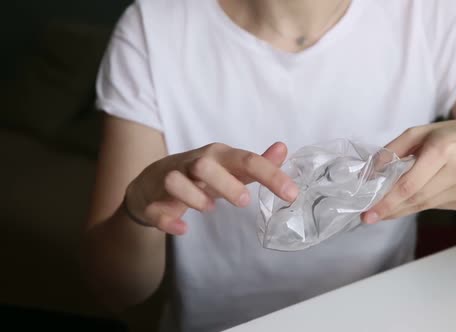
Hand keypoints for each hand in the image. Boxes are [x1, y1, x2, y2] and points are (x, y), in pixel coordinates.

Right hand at [125, 142, 298, 234]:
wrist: (154, 182)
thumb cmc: (202, 175)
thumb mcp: (230, 167)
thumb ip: (257, 163)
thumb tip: (283, 148)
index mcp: (218, 157)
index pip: (246, 160)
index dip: (270, 175)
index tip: (292, 194)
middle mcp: (194, 164)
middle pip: (205, 165)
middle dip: (225, 183)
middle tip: (243, 201)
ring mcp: (170, 180)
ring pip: (175, 181)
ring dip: (194, 197)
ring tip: (209, 208)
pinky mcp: (152, 201)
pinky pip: (155, 209)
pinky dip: (167, 220)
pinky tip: (183, 228)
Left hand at [363, 120, 455, 223]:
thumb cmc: (453, 136)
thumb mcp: (422, 132)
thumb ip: (395, 149)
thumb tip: (371, 172)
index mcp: (443, 149)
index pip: (409, 183)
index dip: (387, 200)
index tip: (369, 211)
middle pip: (416, 198)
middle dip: (390, 209)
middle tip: (369, 216)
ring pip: (424, 205)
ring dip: (401, 209)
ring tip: (384, 210)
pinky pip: (436, 206)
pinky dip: (420, 204)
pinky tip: (412, 200)